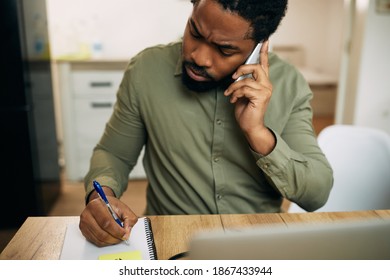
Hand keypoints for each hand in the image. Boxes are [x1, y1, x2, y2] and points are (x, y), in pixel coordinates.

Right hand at [79, 188, 137, 246]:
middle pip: (101, 232)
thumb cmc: (112, 206)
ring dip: (111, 241)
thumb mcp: (123, 208)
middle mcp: (87, 214)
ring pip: (99, 239)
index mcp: (96, 205)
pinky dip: (106, 242)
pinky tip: (111, 238)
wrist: (101, 205)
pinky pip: (96, 241)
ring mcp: (84, 223)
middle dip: (115, 238)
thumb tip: (126, 232)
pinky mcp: (84, 231)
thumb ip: (129, 219)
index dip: (117, 230)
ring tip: (118, 237)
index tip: (125, 234)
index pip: (106, 222)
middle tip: (123, 237)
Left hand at [224, 40, 274, 154]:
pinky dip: (236, 93)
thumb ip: (242, 82)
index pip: (264, 64)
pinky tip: (233, 100)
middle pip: (256, 67)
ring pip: (246, 80)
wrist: (250, 126)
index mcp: (263, 82)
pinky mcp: (261, 96)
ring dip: (234, 87)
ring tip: (230, 94)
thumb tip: (235, 75)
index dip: (264, 52)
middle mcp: (267, 84)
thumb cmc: (246, 111)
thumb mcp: (242, 93)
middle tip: (233, 76)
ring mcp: (265, 90)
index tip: (264, 40)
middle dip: (241, 69)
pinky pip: (244, 88)